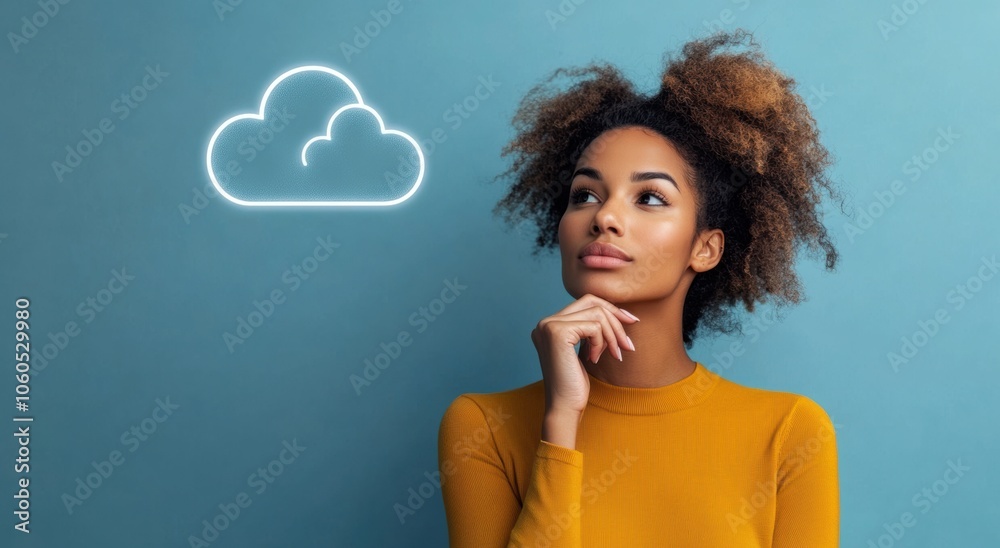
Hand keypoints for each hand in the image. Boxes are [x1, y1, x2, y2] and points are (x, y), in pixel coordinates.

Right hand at [530, 294, 638, 416]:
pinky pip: (594, 326)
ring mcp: (549, 326)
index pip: (584, 301)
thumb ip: (590, 330)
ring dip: (612, 335)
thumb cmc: (575, 385)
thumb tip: (615, 310)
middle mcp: (545, 322)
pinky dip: (601, 342)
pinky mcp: (557, 332)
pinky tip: (595, 359)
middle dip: (615, 319)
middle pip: (590, 301)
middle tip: (628, 343)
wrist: (564, 408)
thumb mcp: (585, 350)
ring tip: (615, 355)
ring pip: (596, 313)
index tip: (630, 322)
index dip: (610, 309)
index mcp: (549, 325)